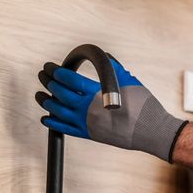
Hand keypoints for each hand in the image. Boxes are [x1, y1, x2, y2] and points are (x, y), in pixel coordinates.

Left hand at [35, 56, 186, 160]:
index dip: (57, 71)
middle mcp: (87, 108)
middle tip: (43, 75)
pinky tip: (46, 117)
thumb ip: (116, 70)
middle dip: (49, 82)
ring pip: (58, 111)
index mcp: (96, 93)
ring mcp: (86, 123)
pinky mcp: (89, 134)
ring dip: (46, 101)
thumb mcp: (131, 83)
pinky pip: (65, 129)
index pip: (69, 79)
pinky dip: (53, 123)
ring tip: (41, 94)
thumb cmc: (144, 107)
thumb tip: (107, 58)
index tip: (51, 66)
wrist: (151, 131)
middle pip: (60, 93)